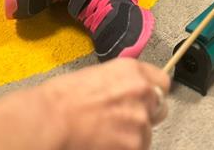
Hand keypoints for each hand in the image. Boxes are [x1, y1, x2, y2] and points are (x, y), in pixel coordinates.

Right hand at [42, 58, 169, 149]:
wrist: (52, 121)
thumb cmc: (63, 99)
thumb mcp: (98, 76)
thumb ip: (122, 84)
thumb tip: (128, 94)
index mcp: (132, 70)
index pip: (162, 81)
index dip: (152, 93)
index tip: (146, 100)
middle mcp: (142, 92)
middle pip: (160, 107)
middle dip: (146, 114)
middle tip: (123, 121)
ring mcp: (140, 120)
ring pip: (148, 133)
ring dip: (133, 135)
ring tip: (108, 136)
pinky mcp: (135, 144)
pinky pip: (138, 148)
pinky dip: (125, 148)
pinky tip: (107, 145)